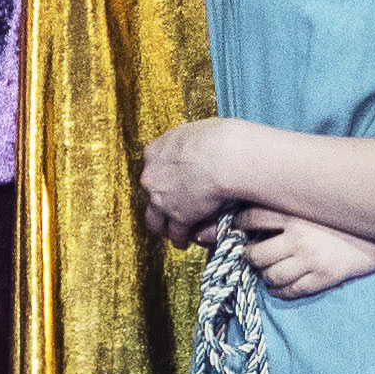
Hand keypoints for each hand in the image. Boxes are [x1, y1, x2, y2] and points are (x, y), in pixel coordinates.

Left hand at [137, 119, 257, 240]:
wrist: (225, 156)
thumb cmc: (217, 138)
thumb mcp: (194, 132)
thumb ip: (186, 142)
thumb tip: (195, 141)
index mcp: (154, 152)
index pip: (151, 169)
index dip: (161, 179)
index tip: (169, 186)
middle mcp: (152, 176)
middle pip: (149, 196)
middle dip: (158, 204)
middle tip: (168, 211)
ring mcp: (162, 199)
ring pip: (156, 221)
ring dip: (165, 226)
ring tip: (174, 233)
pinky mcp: (179, 217)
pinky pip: (176, 234)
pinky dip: (181, 238)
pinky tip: (185, 241)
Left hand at [238, 211, 374, 303]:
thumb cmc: (346, 214)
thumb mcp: (316, 202)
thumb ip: (290, 205)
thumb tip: (256, 213)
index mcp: (295, 212)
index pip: (251, 217)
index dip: (238, 223)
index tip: (236, 226)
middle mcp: (299, 237)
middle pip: (256, 254)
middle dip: (250, 256)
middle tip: (252, 254)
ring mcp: (310, 260)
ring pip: (270, 275)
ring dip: (264, 275)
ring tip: (267, 270)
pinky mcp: (322, 278)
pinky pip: (290, 291)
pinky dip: (279, 291)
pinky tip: (279, 285)